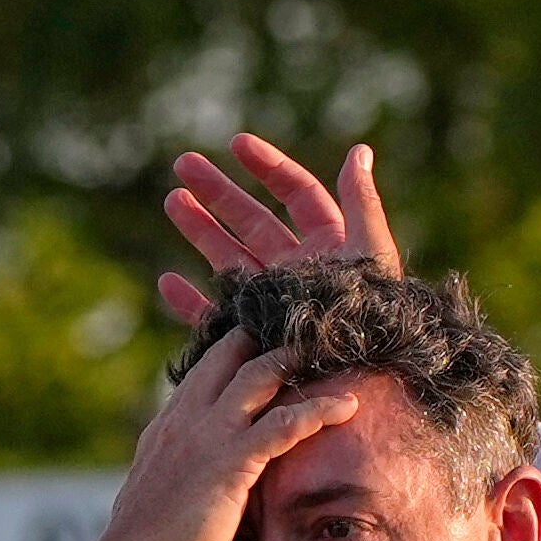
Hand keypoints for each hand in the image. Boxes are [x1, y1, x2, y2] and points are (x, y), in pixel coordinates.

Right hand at [79, 322, 402, 540]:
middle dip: (268, 334)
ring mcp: (207, 436)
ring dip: (297, 360)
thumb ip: (181, 471)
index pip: (206, 367)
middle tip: (307, 328)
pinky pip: (284, 425)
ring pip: (259, 375)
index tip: (266, 338)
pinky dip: (319, 411)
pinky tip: (349, 406)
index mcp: (169, 424)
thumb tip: (199, 477)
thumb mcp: (160, 493)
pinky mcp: (230, 463)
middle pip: (230, 352)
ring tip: (330, 353)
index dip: (236, 346)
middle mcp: (186, 418)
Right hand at [155, 131, 405, 323]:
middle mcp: (300, 274)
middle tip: (182, 164)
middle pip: (254, 221)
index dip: (269, 166)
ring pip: (230, 260)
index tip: (236, 143)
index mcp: (330, 249)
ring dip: (200, 230)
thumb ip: (363, 204)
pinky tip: (166, 283)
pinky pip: (215, 321)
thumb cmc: (374, 327)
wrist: (358, 397)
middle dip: (219, 191)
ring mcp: (274, 307)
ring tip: (172, 200)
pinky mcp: (254, 344)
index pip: (298, 195)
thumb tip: (359, 150)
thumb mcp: (372, 256)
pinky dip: (190, 303)